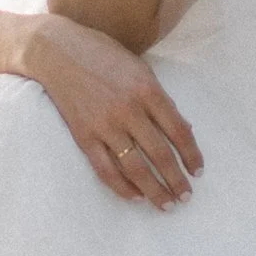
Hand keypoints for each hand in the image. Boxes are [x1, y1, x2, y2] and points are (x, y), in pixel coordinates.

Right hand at [25, 14, 203, 205]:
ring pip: (135, 167)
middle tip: (186, 197)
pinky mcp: (84, 136)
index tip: (198, 171)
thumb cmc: (103, 54)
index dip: (191, 154)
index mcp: (147, 89)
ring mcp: (105, 125)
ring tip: (166, 204)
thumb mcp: (139, 68)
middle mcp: (129, 110)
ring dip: (154, 190)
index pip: (178, 130)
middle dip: (176, 179)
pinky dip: (122, 187)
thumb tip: (182, 128)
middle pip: (160, 154)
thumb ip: (160, 98)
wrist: (57, 51)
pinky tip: (135, 197)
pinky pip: (106, 169)